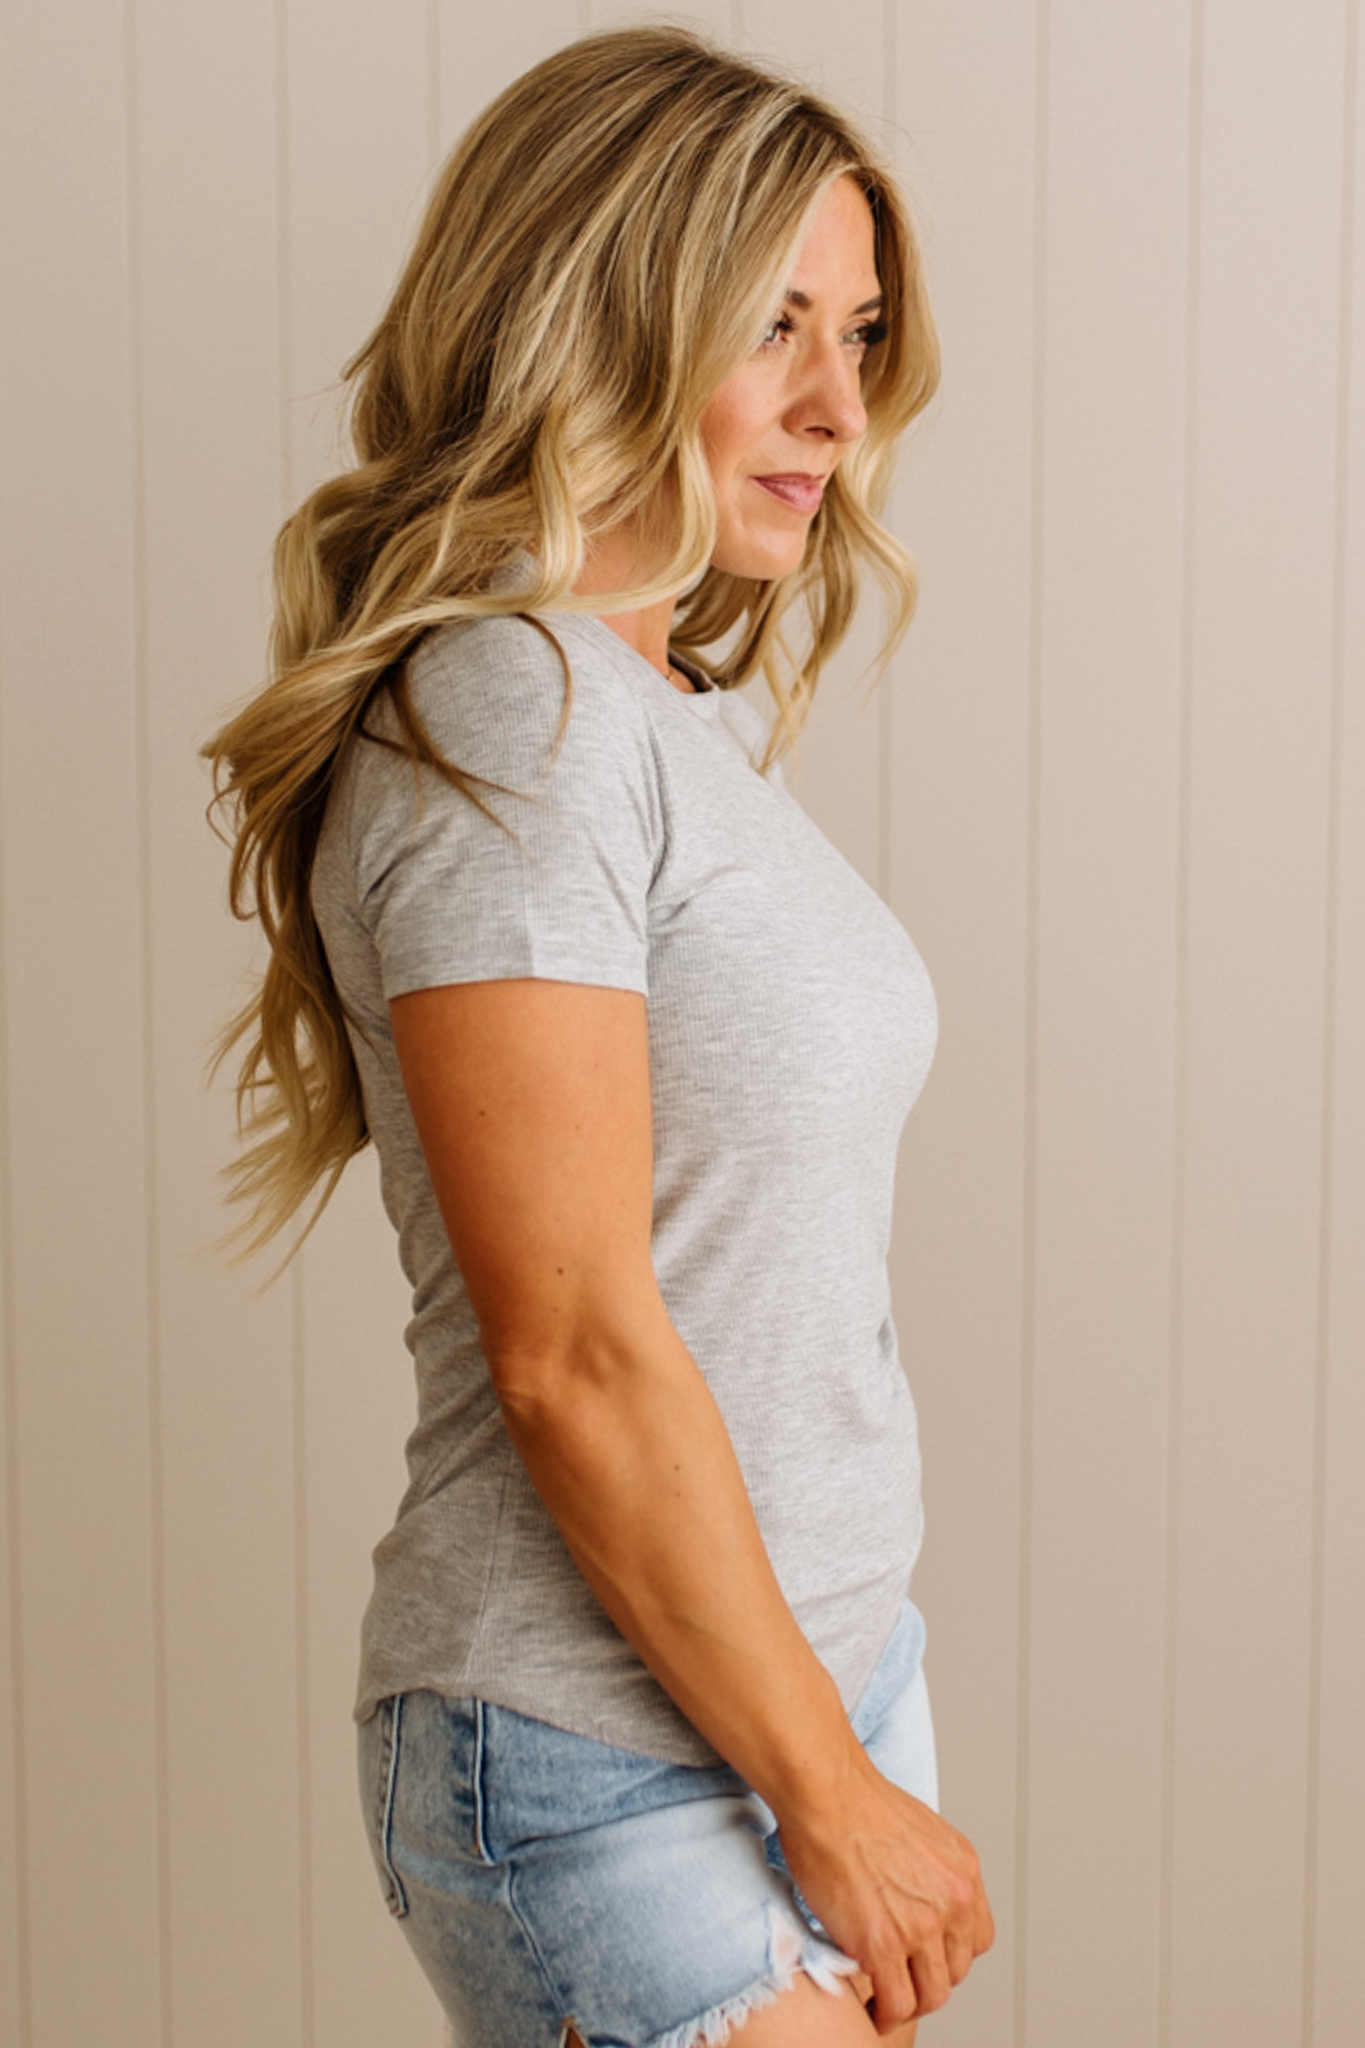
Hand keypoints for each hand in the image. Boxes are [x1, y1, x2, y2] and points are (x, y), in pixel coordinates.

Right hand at [774, 1747, 992, 2035]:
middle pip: (956, 1970)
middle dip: (929, 1978)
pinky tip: (872, 2009)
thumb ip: (930, 1868)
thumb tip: (916, 1896)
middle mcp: (953, 1901)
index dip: (951, 1953)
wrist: (828, 1794)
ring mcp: (921, 1927)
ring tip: (887, 2001)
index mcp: (964, 1871)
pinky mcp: (883, 1946)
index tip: (928, 1956)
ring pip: (931, 1995)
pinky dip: (884, 2014)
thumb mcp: (920, 1829)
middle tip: (902, 1978)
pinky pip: (896, 2003)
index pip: (977, 1938)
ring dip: (909, 2002)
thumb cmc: (856, 1801)